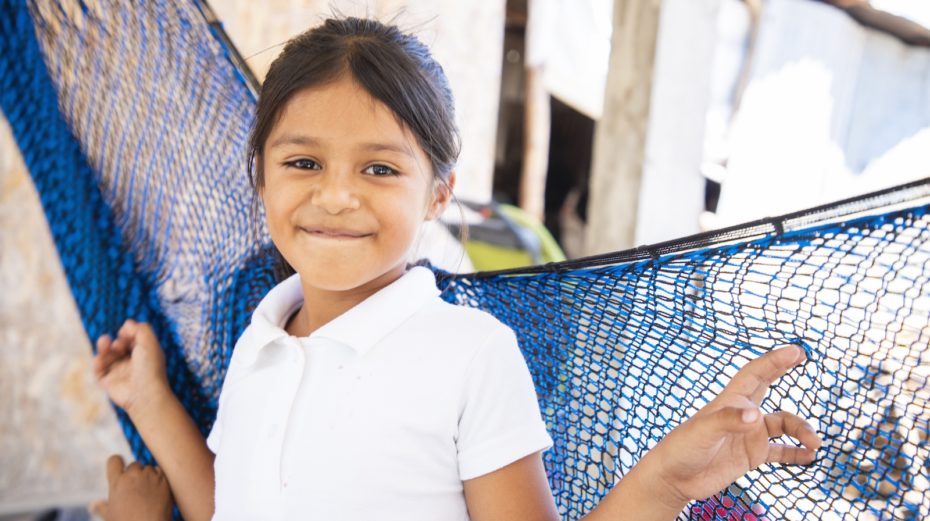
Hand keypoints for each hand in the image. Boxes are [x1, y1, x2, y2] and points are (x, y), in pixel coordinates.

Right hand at [89, 454, 172, 520]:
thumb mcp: (110, 516)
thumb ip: (102, 507)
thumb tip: (93, 504)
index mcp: (117, 482)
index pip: (114, 460)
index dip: (116, 464)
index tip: (120, 471)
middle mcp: (134, 475)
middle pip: (134, 465)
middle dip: (134, 474)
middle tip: (135, 489)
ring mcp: (150, 476)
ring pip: (148, 468)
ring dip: (148, 476)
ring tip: (147, 493)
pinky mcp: (164, 480)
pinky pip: (161, 472)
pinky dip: (159, 478)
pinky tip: (157, 491)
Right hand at [92, 319, 169, 417]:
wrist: (144, 394)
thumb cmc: (150, 368)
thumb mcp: (149, 342)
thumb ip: (139, 328)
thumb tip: (127, 324)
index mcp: (145, 354)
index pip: (133, 340)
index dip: (128, 333)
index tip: (126, 332)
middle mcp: (133, 363)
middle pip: (119, 347)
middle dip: (117, 341)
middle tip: (119, 344)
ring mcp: (120, 373)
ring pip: (107, 356)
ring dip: (104, 347)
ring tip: (104, 341)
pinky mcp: (109, 382)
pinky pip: (99, 370)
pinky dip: (98, 362)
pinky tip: (100, 359)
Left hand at [643, 345, 821, 507]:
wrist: (674, 477)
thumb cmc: (683, 447)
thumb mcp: (703, 431)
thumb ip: (729, 421)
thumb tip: (756, 416)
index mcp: (730, 401)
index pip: (755, 374)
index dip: (774, 361)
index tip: (795, 351)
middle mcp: (743, 414)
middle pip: (769, 387)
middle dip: (784, 371)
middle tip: (804, 357)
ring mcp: (749, 434)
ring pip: (783, 425)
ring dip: (801, 431)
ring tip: (815, 444)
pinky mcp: (752, 456)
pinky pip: (781, 452)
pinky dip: (797, 453)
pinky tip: (810, 457)